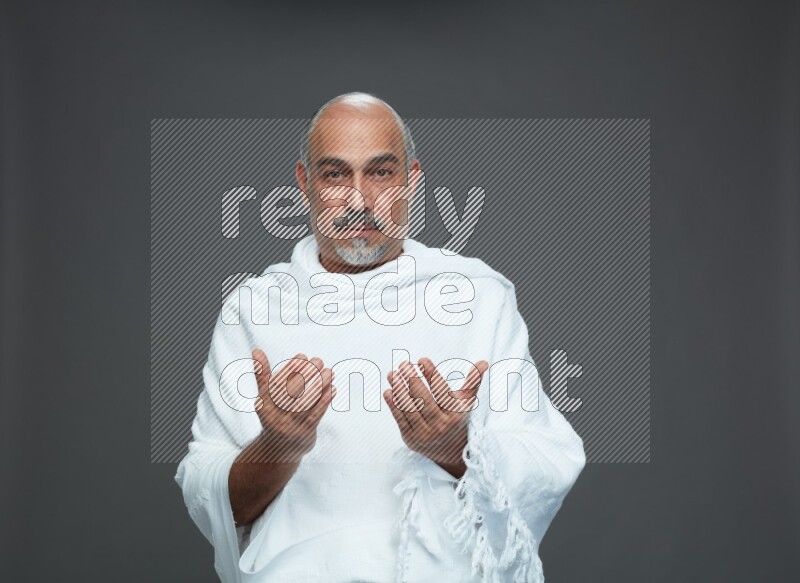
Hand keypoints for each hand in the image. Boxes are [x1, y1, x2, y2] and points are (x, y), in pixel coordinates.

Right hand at [248, 349, 335, 462]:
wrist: (277, 450)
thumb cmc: (274, 414)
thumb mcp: (265, 397)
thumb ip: (262, 374)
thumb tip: (256, 350)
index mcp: (264, 404)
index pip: (277, 384)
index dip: (290, 369)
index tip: (302, 356)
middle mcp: (275, 416)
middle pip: (292, 392)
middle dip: (306, 374)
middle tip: (318, 360)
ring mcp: (290, 426)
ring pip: (306, 402)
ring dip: (320, 385)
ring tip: (329, 371)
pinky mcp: (304, 434)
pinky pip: (316, 415)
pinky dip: (325, 401)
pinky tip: (332, 388)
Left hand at [383, 357, 488, 475]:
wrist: (452, 453)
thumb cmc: (457, 420)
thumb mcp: (466, 403)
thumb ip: (473, 382)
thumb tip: (484, 362)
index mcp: (455, 414)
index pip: (442, 391)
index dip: (431, 375)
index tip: (422, 360)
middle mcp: (440, 424)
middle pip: (423, 399)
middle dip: (412, 379)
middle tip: (404, 363)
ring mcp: (424, 433)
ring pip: (410, 408)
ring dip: (399, 390)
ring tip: (392, 374)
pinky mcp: (411, 438)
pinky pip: (400, 419)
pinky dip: (393, 405)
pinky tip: (388, 390)